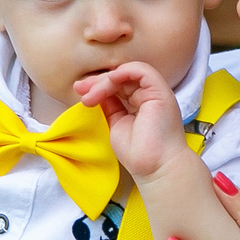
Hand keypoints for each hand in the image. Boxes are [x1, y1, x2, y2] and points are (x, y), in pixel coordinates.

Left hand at [74, 60, 194, 183]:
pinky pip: (142, 71)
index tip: (81, 94)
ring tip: (91, 95)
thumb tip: (94, 92)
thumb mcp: (117, 124)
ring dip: (106, 81)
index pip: (119, 85)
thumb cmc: (139, 154)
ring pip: (128, 73)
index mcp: (141, 103)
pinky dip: (124, 72)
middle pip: (121, 78)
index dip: (99, 86)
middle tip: (79, 89)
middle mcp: (150, 96)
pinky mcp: (160, 92)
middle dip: (98, 81)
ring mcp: (156, 93)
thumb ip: (110, 106)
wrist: (155, 168)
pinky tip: (110, 81)